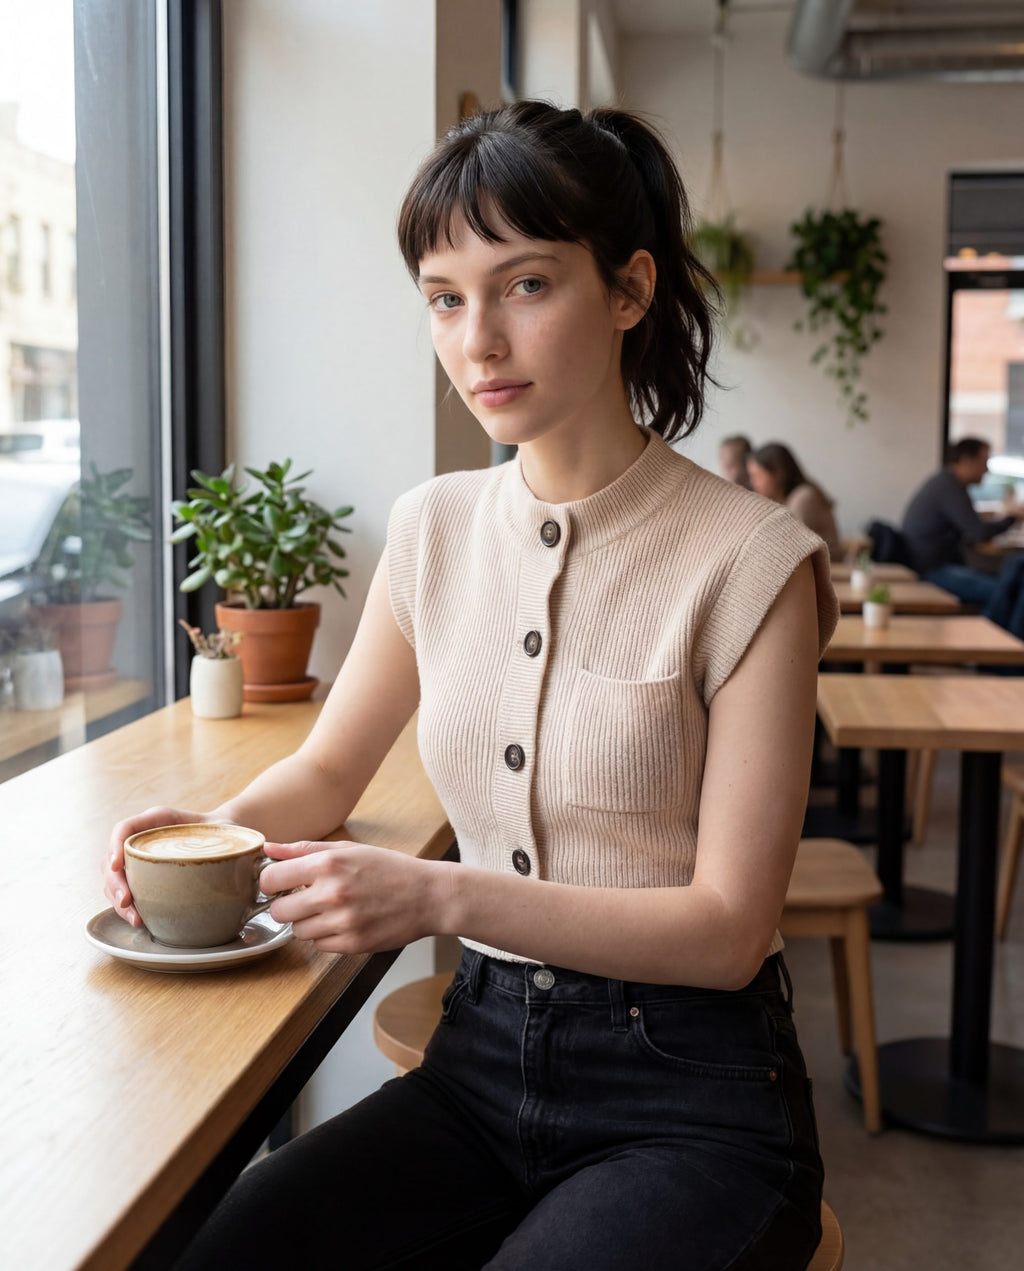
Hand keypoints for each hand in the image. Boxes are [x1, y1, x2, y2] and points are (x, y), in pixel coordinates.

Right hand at [103, 806, 222, 926]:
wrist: (226, 837)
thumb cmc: (224, 830)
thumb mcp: (226, 827)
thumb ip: (230, 836)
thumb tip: (253, 853)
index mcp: (157, 821)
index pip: (124, 829)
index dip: (115, 846)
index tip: (116, 864)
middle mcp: (142, 840)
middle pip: (112, 860)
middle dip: (115, 883)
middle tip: (127, 901)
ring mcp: (139, 861)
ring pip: (114, 880)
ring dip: (118, 901)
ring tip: (135, 919)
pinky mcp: (142, 879)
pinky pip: (126, 892)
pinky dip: (128, 908)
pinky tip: (139, 921)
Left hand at [260, 840, 452, 953]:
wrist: (428, 895)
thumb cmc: (388, 868)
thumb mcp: (348, 849)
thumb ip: (304, 849)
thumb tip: (268, 848)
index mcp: (328, 864)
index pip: (270, 879)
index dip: (271, 882)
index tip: (280, 884)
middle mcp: (332, 893)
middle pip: (278, 911)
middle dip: (287, 906)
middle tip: (305, 899)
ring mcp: (342, 921)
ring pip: (298, 931)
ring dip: (308, 922)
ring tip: (331, 910)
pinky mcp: (352, 943)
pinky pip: (319, 945)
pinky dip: (327, 936)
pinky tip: (345, 922)